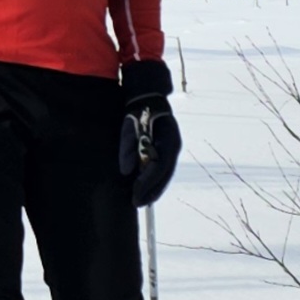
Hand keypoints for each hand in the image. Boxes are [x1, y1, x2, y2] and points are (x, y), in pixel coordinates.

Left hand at [118, 57, 177, 206]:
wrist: (148, 97)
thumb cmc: (137, 110)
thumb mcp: (129, 125)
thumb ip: (127, 147)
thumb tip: (126, 171)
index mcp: (168, 139)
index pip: (160, 167)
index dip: (148, 183)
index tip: (136, 195)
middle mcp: (173, 146)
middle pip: (165, 175)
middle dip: (151, 191)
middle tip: (137, 203)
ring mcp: (172, 148)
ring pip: (165, 174)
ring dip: (154, 189)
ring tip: (140, 201)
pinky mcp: (167, 149)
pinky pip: (162, 170)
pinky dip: (154, 181)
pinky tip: (145, 189)